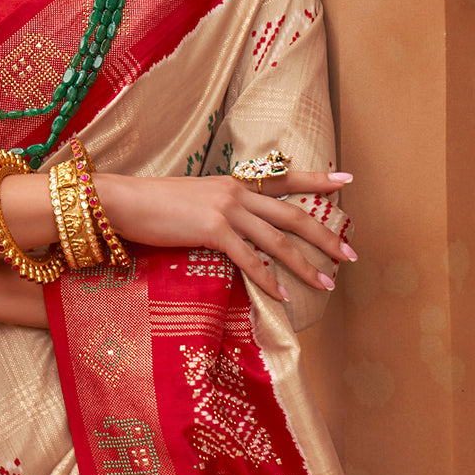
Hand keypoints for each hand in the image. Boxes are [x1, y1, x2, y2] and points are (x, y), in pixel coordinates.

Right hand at [98, 169, 354, 302]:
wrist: (123, 201)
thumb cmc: (153, 204)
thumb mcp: (195, 199)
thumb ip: (220, 208)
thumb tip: (237, 228)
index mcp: (234, 182)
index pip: (284, 179)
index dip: (317, 181)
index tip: (346, 181)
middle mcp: (236, 192)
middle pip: (293, 215)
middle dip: (325, 236)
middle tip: (350, 254)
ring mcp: (226, 210)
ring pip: (278, 240)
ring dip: (305, 264)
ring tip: (325, 283)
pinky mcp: (212, 230)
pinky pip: (249, 259)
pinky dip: (268, 280)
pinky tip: (282, 295)